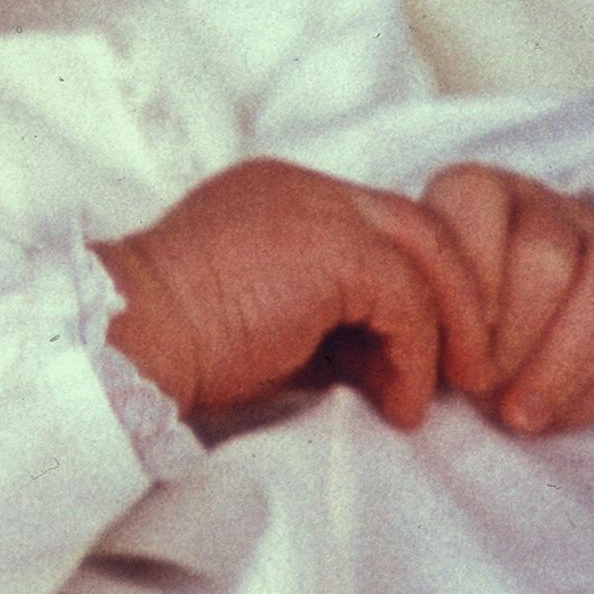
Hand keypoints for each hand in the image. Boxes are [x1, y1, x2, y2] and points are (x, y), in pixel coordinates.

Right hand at [94, 159, 490, 429]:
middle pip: (416, 226)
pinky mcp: (335, 249)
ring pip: (428, 253)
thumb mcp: (264, 323)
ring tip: (435, 399)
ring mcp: (319, 207)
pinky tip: (398, 406)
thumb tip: (379, 361)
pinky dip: (416, 357)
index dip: (410, 291)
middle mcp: (303, 187)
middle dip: (454, 301)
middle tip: (466, 373)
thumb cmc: (176, 349)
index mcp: (279, 196)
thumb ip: (321, 320)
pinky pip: (409, 299)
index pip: (377, 228)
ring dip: (447, 333)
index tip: (414, 361)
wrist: (127, 340)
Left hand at [417, 168, 593, 435]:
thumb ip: (418, 312)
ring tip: (519, 414)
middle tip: (481, 387)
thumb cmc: (446, 319)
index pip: (478, 201)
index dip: (469, 284)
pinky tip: (553, 416)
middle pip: (545, 256)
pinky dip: (592, 392)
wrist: (515, 329)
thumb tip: (413, 352)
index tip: (450, 354)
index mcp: (478, 192)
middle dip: (512, 337)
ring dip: (558, 366)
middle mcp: (544, 207)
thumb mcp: (418, 304)